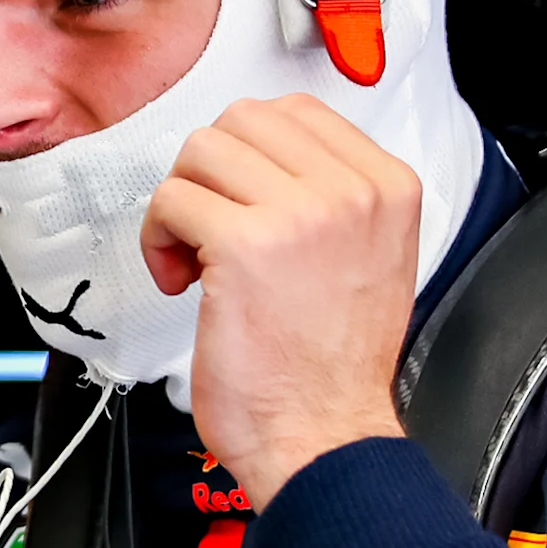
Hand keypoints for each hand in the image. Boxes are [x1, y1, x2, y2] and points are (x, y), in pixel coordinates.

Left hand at [138, 95, 419, 508]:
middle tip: (210, 230)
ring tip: (195, 258)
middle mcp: (351, 192)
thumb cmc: (334, 366)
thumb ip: (334, 197)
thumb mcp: (371, 257)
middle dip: (211, 174)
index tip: (242, 199)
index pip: (297, 111)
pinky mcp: (244, 246)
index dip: (250, 154)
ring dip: (181, 203)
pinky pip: (172, 201)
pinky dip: (159, 240)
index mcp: (387, 187)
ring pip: (201, 152)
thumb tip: (269, 158)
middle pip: (242, 121)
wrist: (324, 436)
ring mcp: (299, 214)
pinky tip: (181, 283)